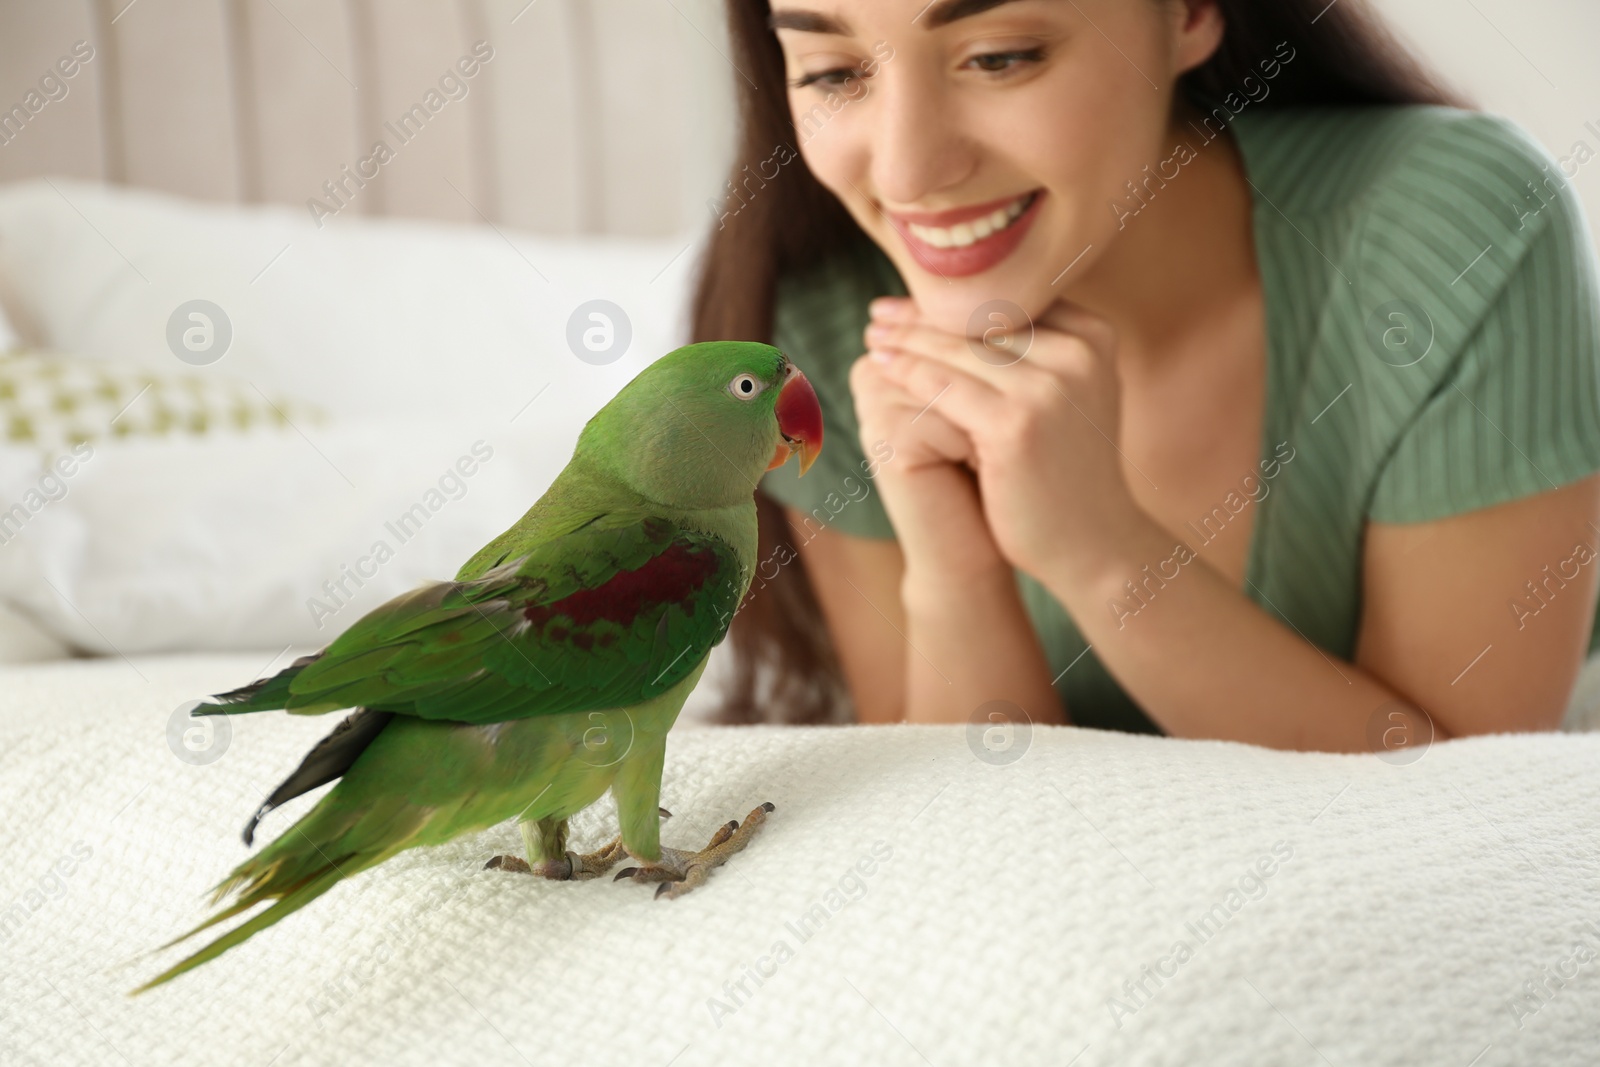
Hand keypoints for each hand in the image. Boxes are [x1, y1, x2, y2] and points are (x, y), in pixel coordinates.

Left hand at [863, 296, 1144, 583]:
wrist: (1094, 545)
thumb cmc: (1069, 472)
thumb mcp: (1066, 398)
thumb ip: (1035, 353)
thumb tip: (970, 311)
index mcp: (1094, 337)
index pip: (1008, 304)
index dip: (956, 301)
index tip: (911, 302)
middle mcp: (1080, 352)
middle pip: (982, 323)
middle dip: (925, 317)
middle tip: (878, 312)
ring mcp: (1049, 388)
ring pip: (958, 351)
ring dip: (907, 340)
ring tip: (872, 336)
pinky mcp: (1016, 424)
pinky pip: (944, 388)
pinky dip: (908, 374)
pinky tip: (880, 368)